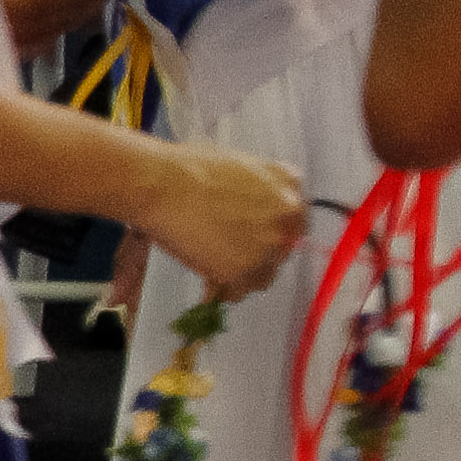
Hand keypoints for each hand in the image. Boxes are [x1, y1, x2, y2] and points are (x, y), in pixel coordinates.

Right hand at [131, 141, 306, 301]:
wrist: (165, 185)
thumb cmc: (192, 168)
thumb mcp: (243, 168)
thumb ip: (261, 192)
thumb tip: (254, 213)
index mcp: (289, 183)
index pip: (295, 220)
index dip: (274, 234)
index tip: (258, 242)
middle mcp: (287, 214)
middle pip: (282, 249)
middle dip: (260, 256)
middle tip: (233, 258)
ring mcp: (268, 243)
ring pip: (264, 275)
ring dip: (245, 277)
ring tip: (220, 274)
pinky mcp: (243, 269)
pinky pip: (239, 291)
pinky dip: (225, 292)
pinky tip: (210, 286)